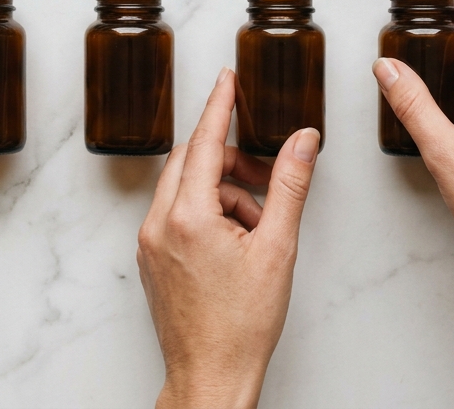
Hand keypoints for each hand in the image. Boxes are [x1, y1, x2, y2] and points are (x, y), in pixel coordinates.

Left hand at [138, 68, 319, 408]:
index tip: (226, 77)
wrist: (212, 375)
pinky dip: (208, 213)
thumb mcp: (278, 246)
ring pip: (185, 189)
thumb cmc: (242, 323)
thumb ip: (289, 185)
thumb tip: (303, 140)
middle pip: (191, 162)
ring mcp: (150, 243)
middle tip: (265, 172)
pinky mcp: (152, 260)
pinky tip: (238, 239)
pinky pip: (177, 215)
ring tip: (259, 225)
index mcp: (187, 217)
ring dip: (222, 191)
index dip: (219, 105)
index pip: (204, 142)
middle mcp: (158, 225)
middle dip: (229, 158)